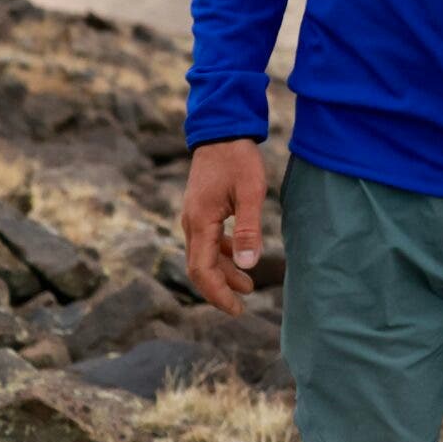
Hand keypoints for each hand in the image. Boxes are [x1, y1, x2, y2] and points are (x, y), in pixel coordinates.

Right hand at [183, 139, 266, 314]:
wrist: (222, 131)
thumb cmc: (238, 159)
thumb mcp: (250, 192)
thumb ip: (248, 228)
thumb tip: (248, 264)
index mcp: (200, 222)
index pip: (202, 270)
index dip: (218, 293)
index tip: (236, 310)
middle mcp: (191, 223)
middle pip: (199, 267)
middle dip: (219, 289)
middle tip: (241, 307)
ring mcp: (194, 217)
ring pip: (204, 255)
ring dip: (223, 272)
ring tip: (248, 285)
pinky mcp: (201, 210)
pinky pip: (207, 241)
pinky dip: (222, 255)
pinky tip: (239, 258)